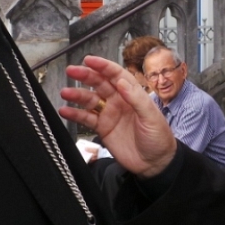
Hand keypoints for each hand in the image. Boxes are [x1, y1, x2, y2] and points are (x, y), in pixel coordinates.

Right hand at [59, 56, 176, 177]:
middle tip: (72, 70)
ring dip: (77, 95)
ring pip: (90, 99)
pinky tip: (65, 110)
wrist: (155, 164)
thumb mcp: (151, 116)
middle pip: (99, 83)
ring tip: (65, 92)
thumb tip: (121, 81)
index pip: (116, 74)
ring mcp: (110, 114)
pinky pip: (86, 118)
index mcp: (132, 93)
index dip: (102, 66)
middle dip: (85, 75)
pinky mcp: (103, 128)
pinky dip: (75, 114)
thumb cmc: (159, 138)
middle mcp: (119, 100)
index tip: (89, 60)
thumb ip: (136, 98)